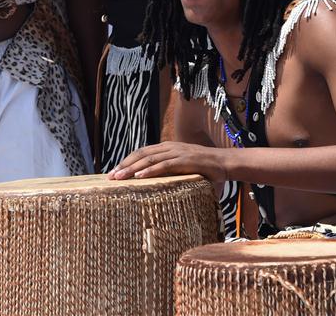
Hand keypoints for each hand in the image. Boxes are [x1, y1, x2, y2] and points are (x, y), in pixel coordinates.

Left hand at [108, 141, 228, 182]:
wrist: (225, 163)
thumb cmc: (204, 169)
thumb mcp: (183, 168)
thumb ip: (170, 173)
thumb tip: (156, 188)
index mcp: (167, 148)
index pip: (142, 152)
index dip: (127, 161)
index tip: (115, 172)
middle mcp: (170, 147)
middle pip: (141, 154)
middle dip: (124, 165)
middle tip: (110, 177)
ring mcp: (177, 153)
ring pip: (149, 159)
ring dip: (132, 168)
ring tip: (119, 178)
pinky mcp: (185, 161)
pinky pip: (164, 165)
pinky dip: (150, 171)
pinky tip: (139, 177)